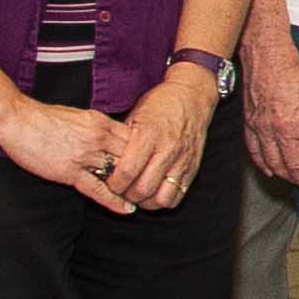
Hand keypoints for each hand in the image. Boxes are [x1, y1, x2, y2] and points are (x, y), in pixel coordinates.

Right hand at [0, 99, 144, 214]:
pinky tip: (127, 209)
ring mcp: (85, 156)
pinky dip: (114, 201)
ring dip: (131, 187)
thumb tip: (113, 135)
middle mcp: (98, 139)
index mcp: (101, 123)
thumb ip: (99, 126)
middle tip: (154, 183)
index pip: (135, 139)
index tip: (154, 162)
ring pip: (118, 174)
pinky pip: (98, 190)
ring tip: (144, 199)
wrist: (19, 120)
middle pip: (132, 157)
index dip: (146, 152)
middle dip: (144, 171)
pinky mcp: (70, 172)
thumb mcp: (81, 115)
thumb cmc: (46, 118)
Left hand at [111, 68, 220, 209]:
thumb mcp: (134, 115)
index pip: (127, 171)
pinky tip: (154, 192)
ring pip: (161, 198)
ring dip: (146, 202)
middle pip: (143, 189)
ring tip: (138, 195)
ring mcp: (182, 160)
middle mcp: (167, 149)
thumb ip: (122, 141)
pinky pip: (177, 195)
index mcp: (148, 135)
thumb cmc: (160, 104)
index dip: (114, 184)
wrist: (191, 96)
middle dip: (127, 195)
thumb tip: (105, 162)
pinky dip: (163, 200)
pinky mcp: (192, 167)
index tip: (109, 183)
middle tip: (121, 191)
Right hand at [243, 36, 298, 193]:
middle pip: (294, 165)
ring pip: (274, 162)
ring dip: (285, 176)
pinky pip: (255, 151)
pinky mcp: (250, 123)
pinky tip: (270, 171)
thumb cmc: (292, 70)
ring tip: (294, 184)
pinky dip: (263, 164)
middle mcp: (281, 130)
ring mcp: (263, 128)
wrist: (265, 53)